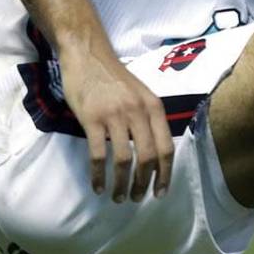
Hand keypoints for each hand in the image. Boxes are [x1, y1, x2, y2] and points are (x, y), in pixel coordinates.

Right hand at [59, 49, 174, 202]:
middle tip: (136, 199)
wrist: (88, 54)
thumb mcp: (140, 94)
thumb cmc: (113, 77)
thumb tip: (154, 153)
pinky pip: (98, 155)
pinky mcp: (92, 118)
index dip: (165, 174)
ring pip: (124, 160)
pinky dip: (99, 175)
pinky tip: (98, 186)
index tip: (159, 192)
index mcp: (153, 107)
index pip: (166, 148)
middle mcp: (138, 112)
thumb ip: (148, 118)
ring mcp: (115, 115)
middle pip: (147, 158)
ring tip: (117, 198)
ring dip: (121, 184)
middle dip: (143, 184)